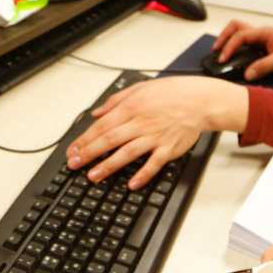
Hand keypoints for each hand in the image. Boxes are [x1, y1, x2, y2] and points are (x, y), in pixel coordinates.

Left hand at [65, 76, 246, 188]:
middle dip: (89, 153)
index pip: (102, 126)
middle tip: (74, 164)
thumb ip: (115, 101)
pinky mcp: (169, 148)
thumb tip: (96, 113)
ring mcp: (154, 137)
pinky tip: (132, 184)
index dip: (84, 139)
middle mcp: (140, 123)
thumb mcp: (139, 88)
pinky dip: (143, 174)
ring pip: (127, 153)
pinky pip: (154, 163)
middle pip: (109, 140)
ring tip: (94, 176)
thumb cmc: (171, 93)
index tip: (73, 150)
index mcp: (131, 108)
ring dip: (109, 165)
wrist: (200, 100)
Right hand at [213, 20, 272, 79]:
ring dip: (230, 42)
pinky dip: (238, 51)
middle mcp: (262, 34)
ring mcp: (263, 41)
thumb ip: (265, 66)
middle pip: (236, 28)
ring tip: (222, 55)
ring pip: (240, 35)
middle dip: (224, 37)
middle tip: (216, 51)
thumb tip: (247, 74)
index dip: (229, 47)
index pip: (240, 35)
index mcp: (265, 32)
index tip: (222, 59)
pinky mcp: (265, 49)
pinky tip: (236, 61)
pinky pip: (247, 46)